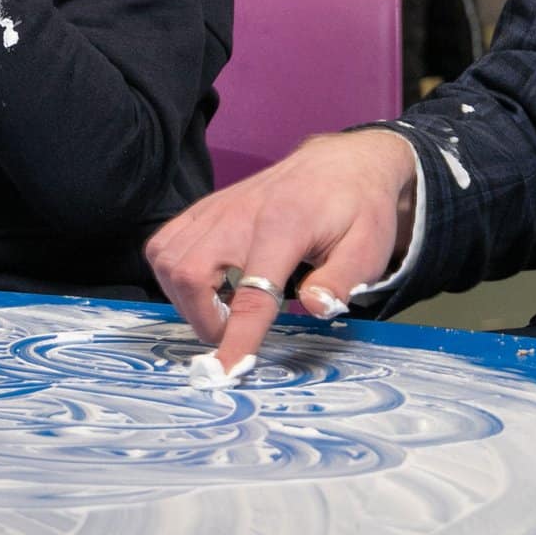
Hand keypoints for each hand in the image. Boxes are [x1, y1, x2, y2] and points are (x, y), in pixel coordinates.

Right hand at [145, 131, 418, 372]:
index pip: (252, 292)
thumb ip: (343, 280)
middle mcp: (240, 213)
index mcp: (285, 225)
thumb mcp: (370, 246)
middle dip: (201, 319)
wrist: (342, 162)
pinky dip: (174, 274)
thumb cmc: (359, 208)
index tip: (225, 372)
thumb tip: (315, 309)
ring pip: (167, 258)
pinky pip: (165, 243)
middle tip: (232, 332)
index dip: (237, 338)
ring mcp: (217, 207)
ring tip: (220, 308)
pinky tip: (208, 284)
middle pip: (188, 274)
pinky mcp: (206, 206)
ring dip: (184, 298)